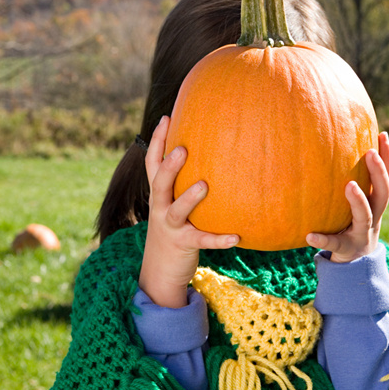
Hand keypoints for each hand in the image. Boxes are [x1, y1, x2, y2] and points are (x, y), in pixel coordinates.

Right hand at [138, 116, 239, 307]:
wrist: (159, 271)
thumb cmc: (172, 228)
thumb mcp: (170, 204)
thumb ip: (180, 182)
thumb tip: (205, 154)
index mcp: (158, 195)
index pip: (152, 164)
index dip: (157, 141)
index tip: (167, 118)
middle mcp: (160, 208)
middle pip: (159, 184)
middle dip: (169, 166)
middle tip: (182, 150)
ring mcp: (170, 227)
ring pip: (177, 211)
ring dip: (189, 198)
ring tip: (204, 185)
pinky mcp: (184, 245)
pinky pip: (203, 241)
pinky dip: (219, 239)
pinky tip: (237, 237)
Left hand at [306, 132, 388, 263]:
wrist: (357, 265)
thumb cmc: (353, 225)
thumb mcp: (359, 205)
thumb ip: (354, 181)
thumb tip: (336, 143)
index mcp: (376, 205)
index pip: (387, 179)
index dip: (388, 158)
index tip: (383, 135)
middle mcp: (373, 218)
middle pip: (383, 194)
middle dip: (379, 173)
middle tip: (370, 153)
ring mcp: (361, 234)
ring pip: (365, 217)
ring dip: (358, 201)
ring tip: (349, 185)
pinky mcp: (345, 250)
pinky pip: (334, 245)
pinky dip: (323, 240)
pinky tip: (309, 236)